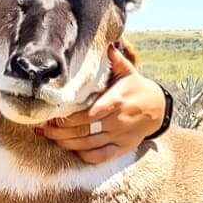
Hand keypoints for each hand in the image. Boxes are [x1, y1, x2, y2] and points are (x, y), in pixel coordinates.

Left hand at [37, 44, 165, 164]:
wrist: (158, 108)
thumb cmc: (137, 88)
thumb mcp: (128, 72)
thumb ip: (116, 60)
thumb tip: (108, 45)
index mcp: (116, 101)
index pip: (87, 114)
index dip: (68, 119)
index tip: (52, 116)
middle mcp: (117, 121)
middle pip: (84, 131)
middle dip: (60, 132)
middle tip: (44, 129)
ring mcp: (119, 137)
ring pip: (88, 145)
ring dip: (67, 143)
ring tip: (50, 137)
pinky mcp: (122, 148)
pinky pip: (101, 156)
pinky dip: (85, 156)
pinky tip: (72, 149)